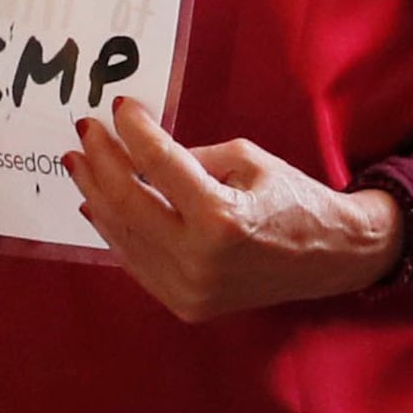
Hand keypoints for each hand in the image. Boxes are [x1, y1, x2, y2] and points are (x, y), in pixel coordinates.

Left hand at [64, 95, 400, 320]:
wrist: (331, 258)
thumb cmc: (296, 201)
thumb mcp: (249, 162)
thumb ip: (192, 158)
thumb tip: (140, 151)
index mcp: (222, 218)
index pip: (159, 164)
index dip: (134, 132)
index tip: (120, 108)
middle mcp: (199, 258)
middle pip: (127, 202)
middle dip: (101, 161)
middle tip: (87, 132)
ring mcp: (190, 288)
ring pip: (123, 235)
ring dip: (96, 195)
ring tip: (81, 164)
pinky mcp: (186, 304)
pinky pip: (137, 262)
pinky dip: (114, 230)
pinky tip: (99, 204)